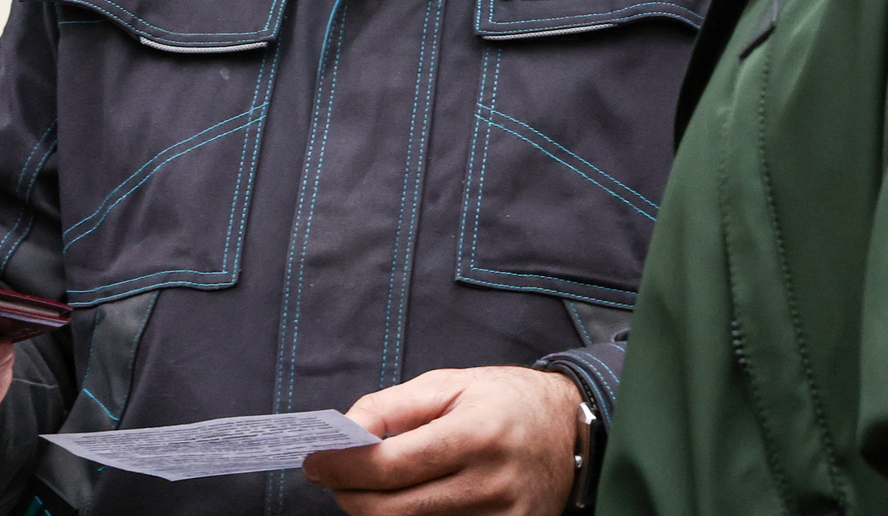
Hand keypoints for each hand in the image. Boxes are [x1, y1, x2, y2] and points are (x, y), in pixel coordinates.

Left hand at [303, 366, 581, 515]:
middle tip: (332, 477)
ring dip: (376, 512)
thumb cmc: (506, 401)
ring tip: (369, 486)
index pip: (391, 466)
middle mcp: (490, 484)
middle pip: (393, 512)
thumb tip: (346, 434)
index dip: (343, 468)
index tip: (315, 461)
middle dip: (349, 496)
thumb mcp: (450, 384)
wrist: (573, 431)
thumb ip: (392, 406)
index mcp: (476, 434)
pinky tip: (404, 501)